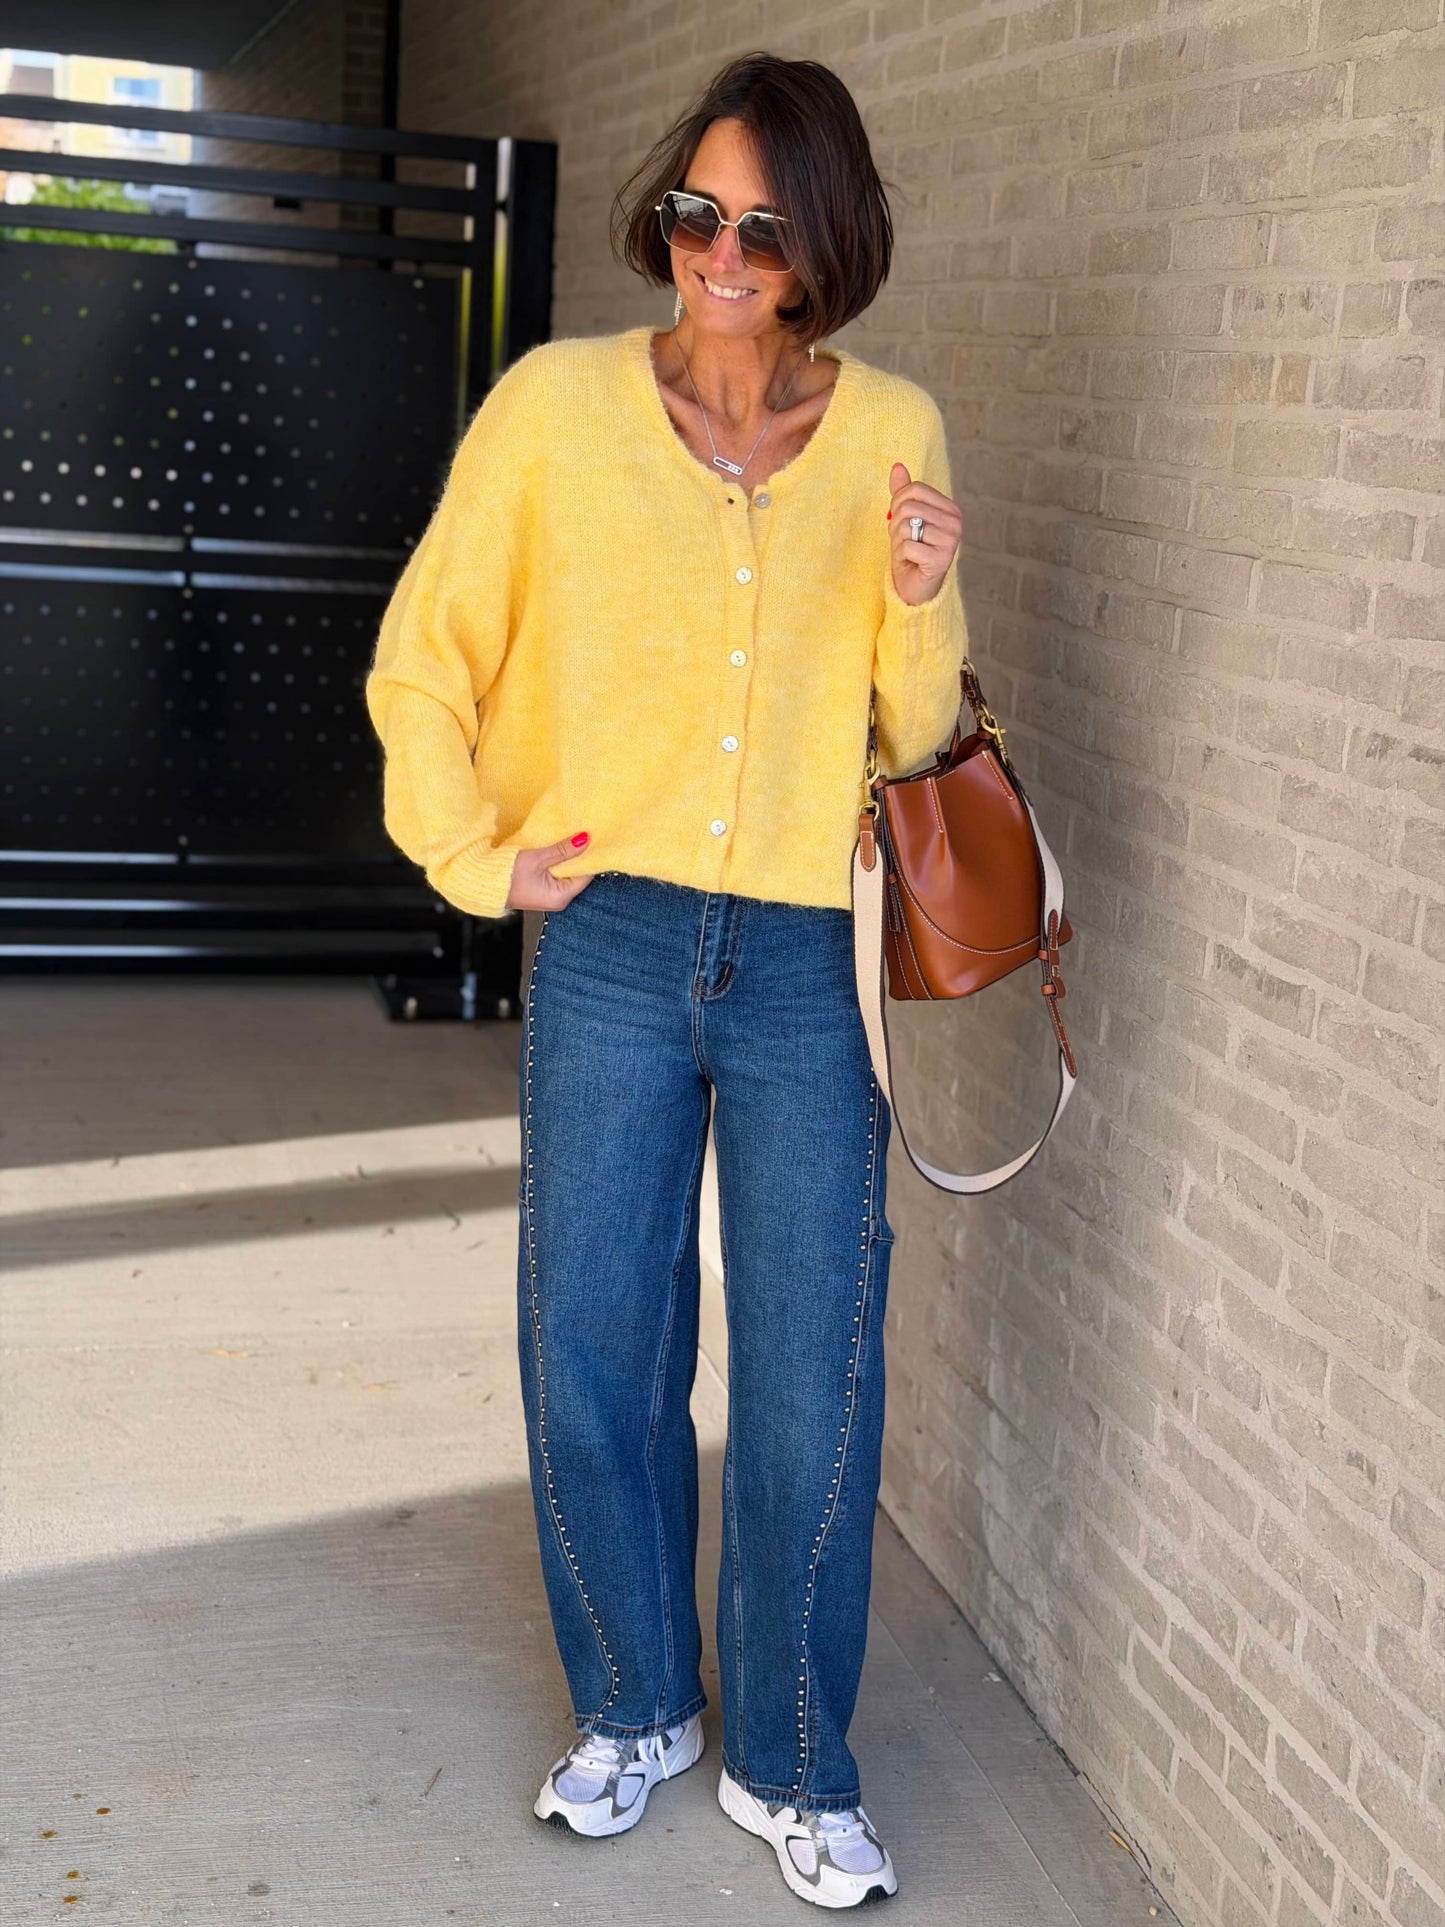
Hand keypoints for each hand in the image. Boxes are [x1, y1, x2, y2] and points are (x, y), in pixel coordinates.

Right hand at [505, 833, 595, 910]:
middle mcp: (558, 900)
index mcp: (560, 897)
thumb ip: (563, 850)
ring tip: (570, 839)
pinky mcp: (541, 889)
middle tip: (581, 835)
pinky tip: (557, 849)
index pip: (586, 876)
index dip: (589, 857)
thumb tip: (585, 840)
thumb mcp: (538, 858)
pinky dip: (557, 862)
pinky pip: (556, 874)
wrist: (482, 882)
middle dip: (578, 856)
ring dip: (567, 858)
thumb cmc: (507, 875)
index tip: (592, 839)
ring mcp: (549, 895)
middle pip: (577, 875)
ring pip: (566, 873)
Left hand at [888, 461, 961, 606]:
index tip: (902, 521)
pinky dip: (902, 556)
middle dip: (897, 526)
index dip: (899, 503)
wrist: (914, 588)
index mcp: (950, 509)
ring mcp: (951, 541)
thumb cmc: (912, 551)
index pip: (915, 489)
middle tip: (905, 541)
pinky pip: (908, 546)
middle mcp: (956, 523)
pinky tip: (912, 563)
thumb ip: (903, 492)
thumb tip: (897, 466)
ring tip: (909, 552)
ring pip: (906, 526)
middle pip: (909, 507)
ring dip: (899, 542)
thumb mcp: (905, 518)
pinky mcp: (942, 560)